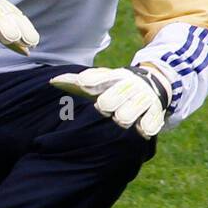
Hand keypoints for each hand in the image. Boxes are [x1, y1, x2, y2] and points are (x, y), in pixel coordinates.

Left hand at [49, 66, 170, 138]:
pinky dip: (146, 126)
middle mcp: (128, 87)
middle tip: (104, 106)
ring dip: (124, 116)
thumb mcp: (99, 80)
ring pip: (128, 112)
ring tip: (121, 118)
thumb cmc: (114, 86)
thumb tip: (52, 81)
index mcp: (112, 78)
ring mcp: (142, 99)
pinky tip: (141, 130)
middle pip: (113, 97)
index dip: (90, 81)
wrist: (152, 81)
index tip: (83, 84)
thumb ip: (75, 81)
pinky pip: (151, 122)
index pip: (98, 79)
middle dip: (107, 102)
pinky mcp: (155, 112)